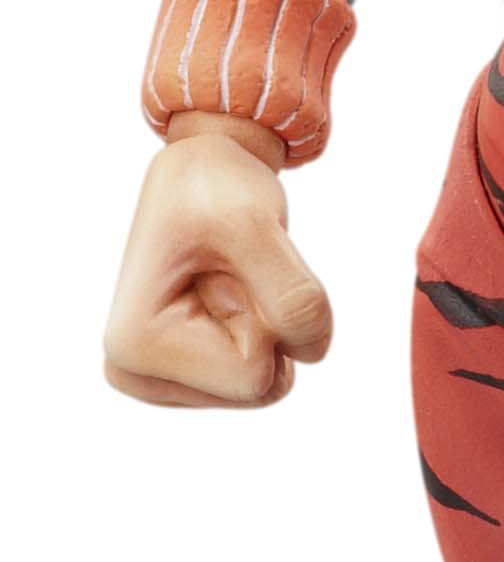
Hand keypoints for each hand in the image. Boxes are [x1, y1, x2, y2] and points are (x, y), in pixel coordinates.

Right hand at [104, 116, 332, 409]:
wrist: (201, 172)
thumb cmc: (216, 188)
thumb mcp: (254, 225)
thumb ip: (293, 295)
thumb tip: (312, 355)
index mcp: (133, 346)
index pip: (254, 377)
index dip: (262, 314)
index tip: (222, 266)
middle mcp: (132, 374)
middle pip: (262, 389)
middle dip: (265, 322)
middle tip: (227, 269)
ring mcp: (156, 381)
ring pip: (267, 384)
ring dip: (265, 322)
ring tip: (223, 278)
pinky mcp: (184, 379)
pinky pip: (264, 377)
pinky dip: (263, 330)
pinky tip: (224, 295)